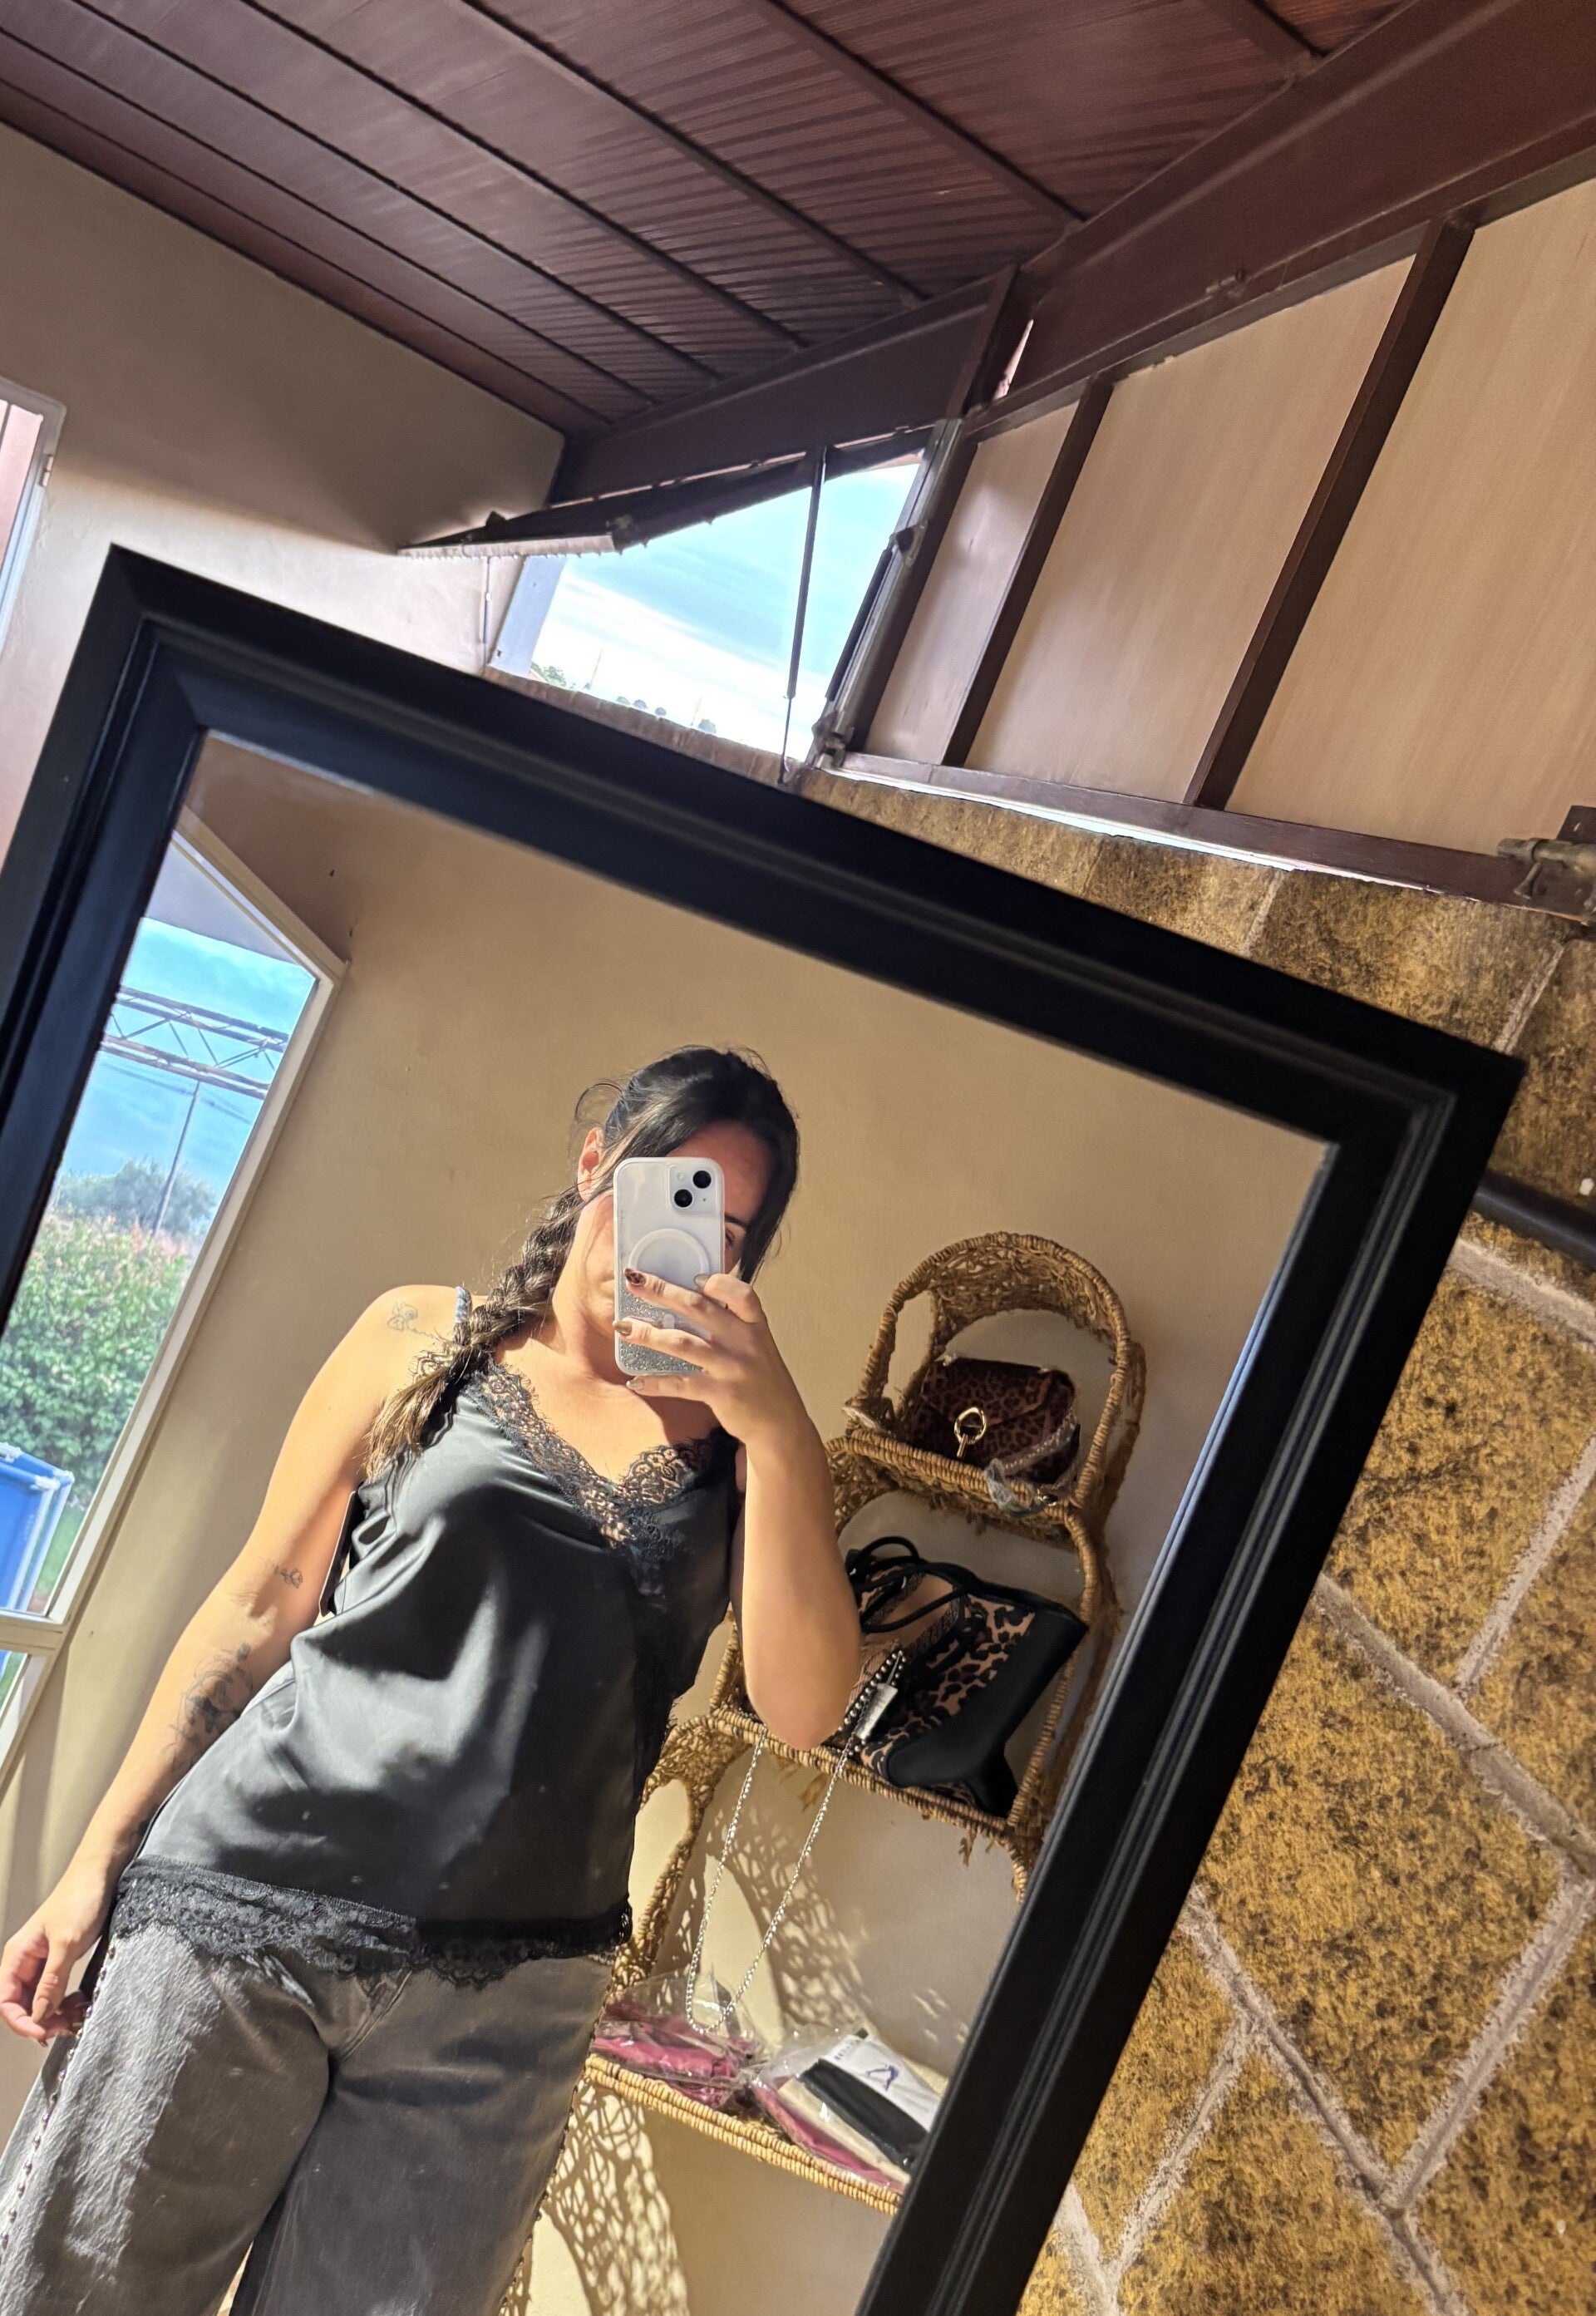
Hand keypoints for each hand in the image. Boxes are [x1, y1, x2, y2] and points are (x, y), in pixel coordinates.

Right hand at [0, 1855, 117, 2041]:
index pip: (6, 2001)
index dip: (21, 2022)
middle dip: (42, 2020)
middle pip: (23, 2005)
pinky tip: (80, 2003)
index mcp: (17, 1955)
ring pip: (42, 2000)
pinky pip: (57, 1990)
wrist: (101, 1874)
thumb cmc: (80, 1899)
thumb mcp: (66, 1943)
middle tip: (66, 2027)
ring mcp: (43, 1962)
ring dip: (56, 2013)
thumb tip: (39, 2015)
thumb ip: (52, 1980)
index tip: (43, 2033)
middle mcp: (26, 1961)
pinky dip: (67, 2002)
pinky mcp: (61, 1961)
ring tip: (76, 2016)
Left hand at [618, 1270, 811, 1451]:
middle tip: (634, 1281)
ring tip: (623, 1327)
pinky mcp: (720, 1393)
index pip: (742, 1294)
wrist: (780, 1424)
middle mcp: (745, 1342)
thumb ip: (733, 1324)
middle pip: (699, 1308)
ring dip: (648, 1333)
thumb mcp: (757, 1346)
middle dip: (662, 1292)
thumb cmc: (762, 1380)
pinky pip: (680, 1384)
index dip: (717, 1283)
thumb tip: (694, 1299)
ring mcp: (732, 1368)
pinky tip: (636, 1380)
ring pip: (682, 1344)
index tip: (693, 1279)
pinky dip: (655, 1381)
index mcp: (755, 1326)